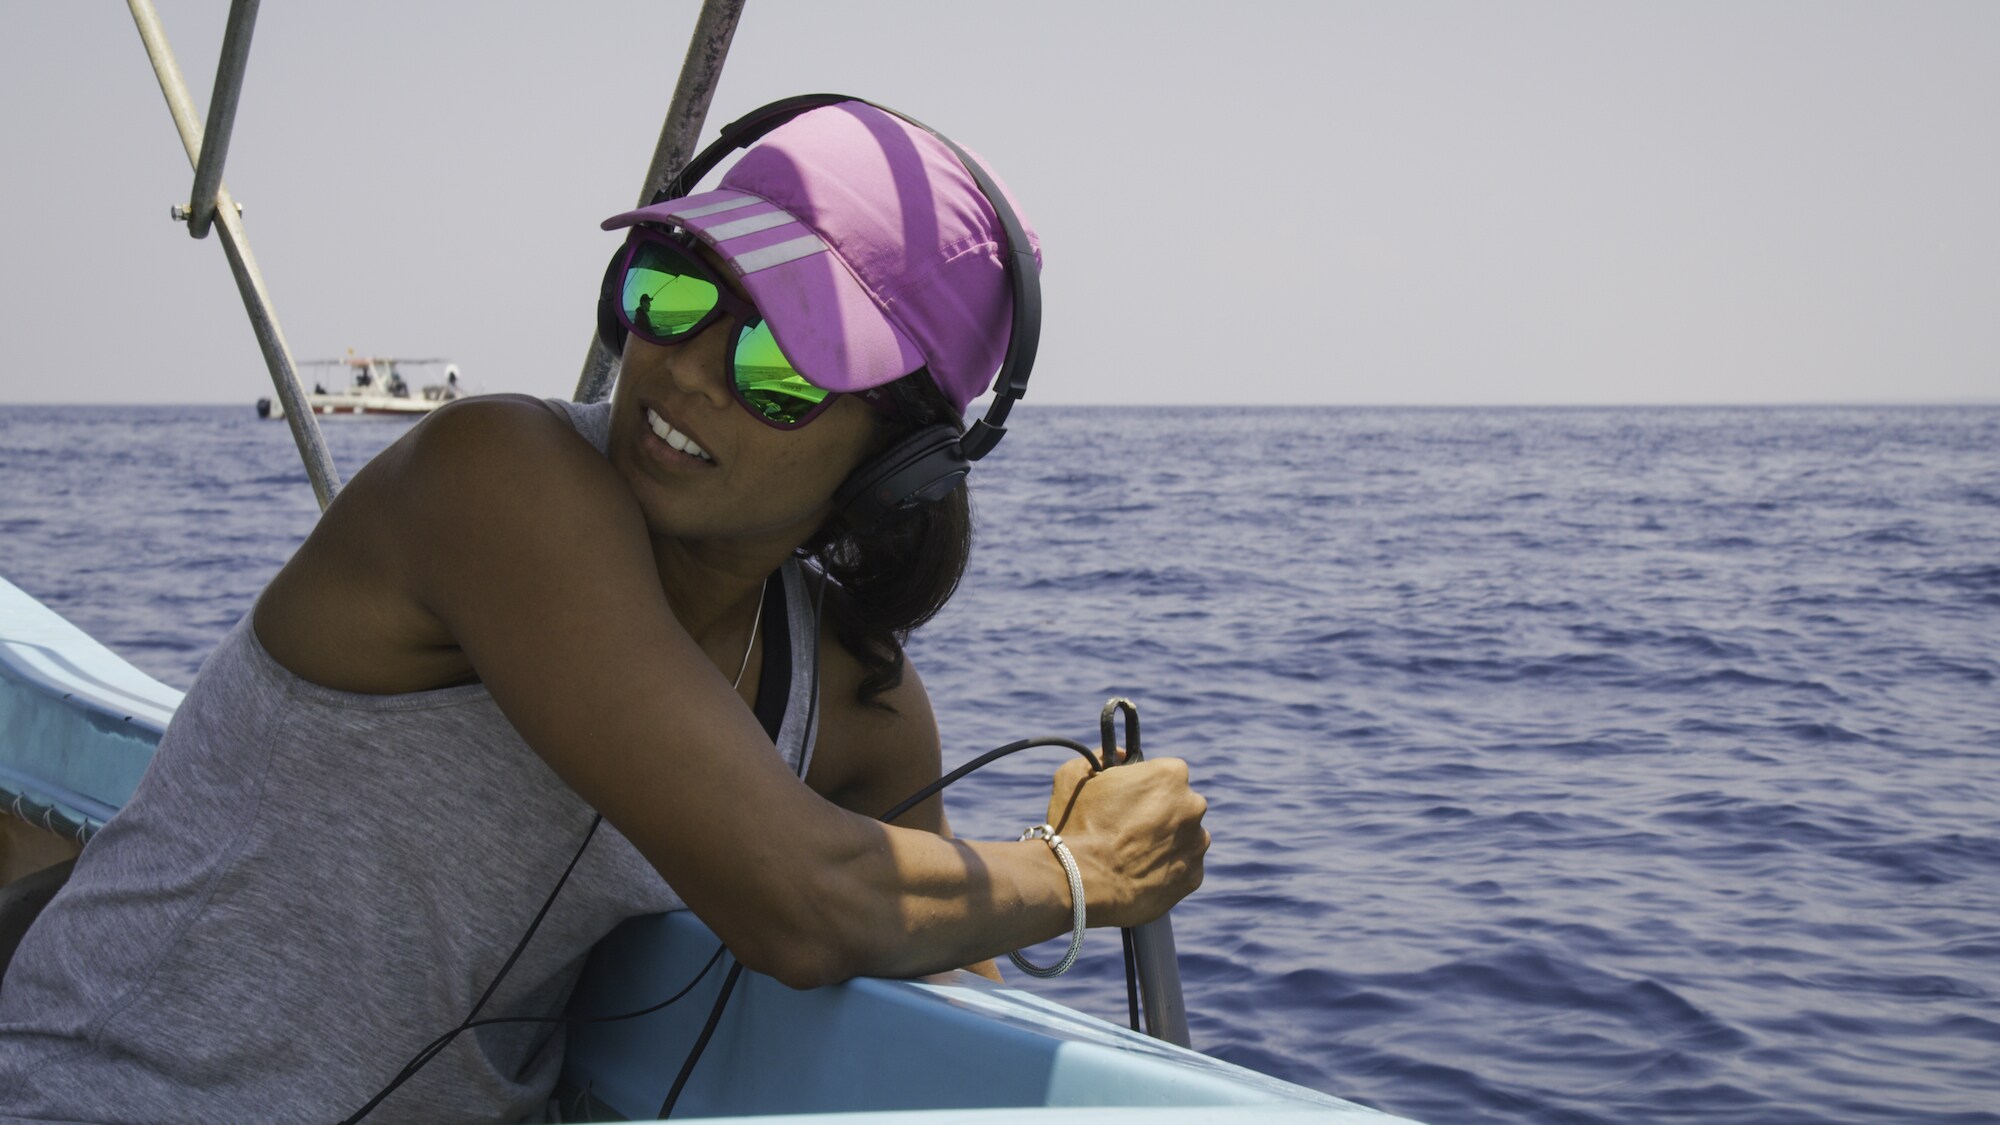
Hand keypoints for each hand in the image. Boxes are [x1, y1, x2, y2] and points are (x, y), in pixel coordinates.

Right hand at [1044, 755, 1206, 928]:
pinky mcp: (1194, 877)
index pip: (1167, 773)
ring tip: (1133, 855)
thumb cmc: (1078, 825)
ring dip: (1166, 841)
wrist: (1081, 882)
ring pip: (1186, 837)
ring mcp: (1196, 843)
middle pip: (1181, 804)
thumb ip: (1102, 757)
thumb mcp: (1074, 775)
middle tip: (1130, 828)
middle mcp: (1193, 806)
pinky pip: (1184, 868)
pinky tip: (1141, 873)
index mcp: (1171, 774)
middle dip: (1161, 813)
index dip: (1146, 785)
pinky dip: (1167, 870)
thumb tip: (1120, 756)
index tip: (1130, 799)